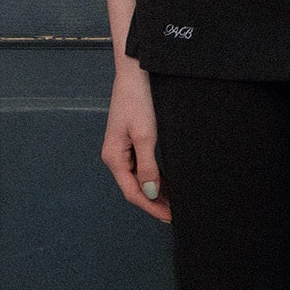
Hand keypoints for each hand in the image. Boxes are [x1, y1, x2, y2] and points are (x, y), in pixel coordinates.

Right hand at [102, 59, 170, 221]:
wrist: (135, 72)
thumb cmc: (138, 100)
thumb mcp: (145, 136)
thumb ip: (148, 167)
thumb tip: (151, 193)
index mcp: (114, 158)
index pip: (132, 192)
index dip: (151, 207)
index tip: (169, 217)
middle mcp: (115, 156)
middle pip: (134, 188)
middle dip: (154, 202)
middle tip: (176, 214)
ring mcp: (122, 148)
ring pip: (139, 178)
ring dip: (155, 190)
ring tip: (174, 202)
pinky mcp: (130, 140)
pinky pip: (142, 165)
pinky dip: (154, 176)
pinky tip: (167, 182)